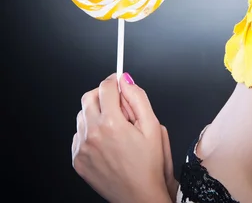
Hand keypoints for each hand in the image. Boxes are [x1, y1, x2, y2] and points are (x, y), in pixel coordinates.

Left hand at [72, 73, 168, 202]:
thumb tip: (126, 80)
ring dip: (95, 112)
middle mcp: (93, 134)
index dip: (114, 80)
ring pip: (82, 115)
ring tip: (113, 126)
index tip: (119, 81)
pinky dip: (90, 131)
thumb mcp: (153, 126)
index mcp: (112, 123)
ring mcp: (82, 148)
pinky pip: (79, 134)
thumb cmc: (149, 164)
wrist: (139, 196)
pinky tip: (105, 141)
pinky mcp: (77, 159)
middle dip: (102, 94)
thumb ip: (138, 98)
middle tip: (117, 103)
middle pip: (89, 97)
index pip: (105, 87)